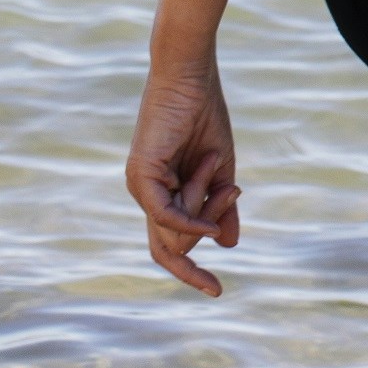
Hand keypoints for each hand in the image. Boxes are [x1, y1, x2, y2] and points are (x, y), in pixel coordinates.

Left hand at [127, 52, 240, 294]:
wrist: (191, 76)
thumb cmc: (205, 114)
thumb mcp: (222, 169)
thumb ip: (222, 206)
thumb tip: (228, 245)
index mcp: (163, 193)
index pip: (169, 245)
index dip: (190, 272)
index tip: (216, 291)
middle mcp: (146, 194)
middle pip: (172, 244)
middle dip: (201, 244)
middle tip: (224, 236)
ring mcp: (140, 186)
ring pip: (174, 229)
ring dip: (205, 205)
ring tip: (214, 163)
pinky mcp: (140, 175)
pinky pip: (165, 215)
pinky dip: (190, 222)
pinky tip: (209, 222)